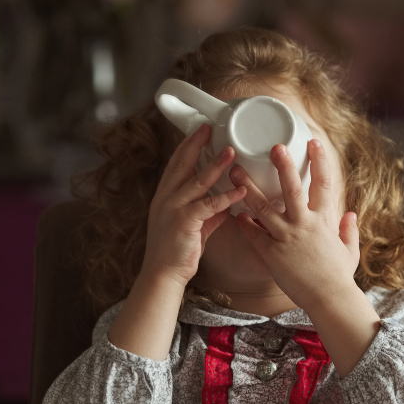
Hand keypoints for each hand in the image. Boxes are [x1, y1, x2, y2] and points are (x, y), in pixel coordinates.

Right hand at [141, 124, 246, 286]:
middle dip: (196, 145)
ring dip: (216, 165)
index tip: (199, 132)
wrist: (163, 274)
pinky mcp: (184, 222)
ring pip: (197, 181)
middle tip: (209, 128)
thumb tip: (225, 206)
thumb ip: (208, 214)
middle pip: (182, 165)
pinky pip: (209, 205)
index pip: (175, 165)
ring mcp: (173, 209)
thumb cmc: (177, 251)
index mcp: (165, 197)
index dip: (187, 147)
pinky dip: (226, 197)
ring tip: (231, 152)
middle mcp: (166, 198)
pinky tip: (240, 191)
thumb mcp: (193, 227)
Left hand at [230, 138, 359, 311]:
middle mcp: (305, 224)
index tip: (312, 141)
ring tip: (236, 173)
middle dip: (282, 165)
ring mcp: (287, 238)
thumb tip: (350, 215)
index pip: (324, 182)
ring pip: (264, 207)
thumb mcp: (350, 251)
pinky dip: (244, 224)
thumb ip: (349, 230)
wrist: (329, 299)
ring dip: (249, 189)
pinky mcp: (272, 254)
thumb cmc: (338, 277)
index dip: (319, 160)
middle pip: (292, 188)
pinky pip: (254, 235)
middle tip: (272, 146)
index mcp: (325, 219)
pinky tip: (235, 213)